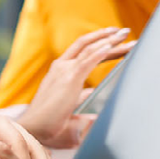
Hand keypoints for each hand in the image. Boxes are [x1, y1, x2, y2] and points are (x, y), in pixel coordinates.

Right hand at [18, 27, 135, 146]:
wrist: (34, 128)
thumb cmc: (50, 122)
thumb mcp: (70, 105)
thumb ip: (82, 96)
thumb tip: (95, 93)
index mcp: (60, 71)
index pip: (82, 51)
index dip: (99, 44)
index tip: (114, 41)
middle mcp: (61, 66)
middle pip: (86, 44)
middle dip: (106, 36)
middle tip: (124, 31)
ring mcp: (64, 70)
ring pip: (90, 49)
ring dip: (110, 41)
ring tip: (125, 34)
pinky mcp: (70, 78)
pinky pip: (88, 60)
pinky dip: (100, 51)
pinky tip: (112, 45)